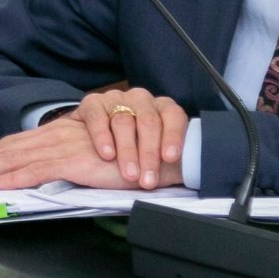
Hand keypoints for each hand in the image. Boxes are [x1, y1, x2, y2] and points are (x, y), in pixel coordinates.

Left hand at [0, 95, 184, 191]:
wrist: (169, 149)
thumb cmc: (140, 156)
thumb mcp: (99, 159)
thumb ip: (74, 163)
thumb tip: (47, 176)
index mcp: (63, 134)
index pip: (18, 145)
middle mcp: (61, 134)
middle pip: (9, 148)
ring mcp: (67, 144)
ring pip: (16, 156)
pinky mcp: (77, 158)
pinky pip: (37, 168)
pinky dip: (13, 176)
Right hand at [70, 87, 188, 188]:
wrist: (86, 153)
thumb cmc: (127, 158)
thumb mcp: (153, 163)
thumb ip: (172, 164)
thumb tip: (192, 170)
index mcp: (160, 109)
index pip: (173, 115)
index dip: (173, 135)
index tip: (170, 158)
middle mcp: (140, 100)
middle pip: (149, 121)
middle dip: (149, 153)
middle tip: (148, 178)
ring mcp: (115, 99)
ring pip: (124, 121)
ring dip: (128, 151)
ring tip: (129, 173)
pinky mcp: (92, 103)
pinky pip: (98, 117)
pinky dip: (103, 137)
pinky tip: (107, 154)